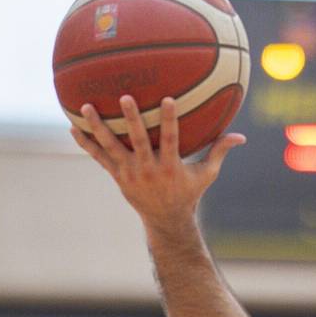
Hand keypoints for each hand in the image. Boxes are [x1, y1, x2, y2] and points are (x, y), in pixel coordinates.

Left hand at [70, 95, 245, 230]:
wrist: (165, 220)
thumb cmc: (188, 192)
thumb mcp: (206, 174)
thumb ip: (220, 152)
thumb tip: (242, 136)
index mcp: (170, 167)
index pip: (170, 139)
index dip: (168, 120)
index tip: (167, 99)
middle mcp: (147, 170)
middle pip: (137, 141)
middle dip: (131, 119)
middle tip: (125, 97)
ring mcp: (129, 173)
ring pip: (111, 147)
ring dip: (98, 127)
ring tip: (86, 107)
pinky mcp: (117, 176)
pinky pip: (99, 157)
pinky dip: (86, 144)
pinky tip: (72, 129)